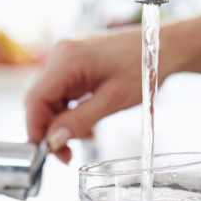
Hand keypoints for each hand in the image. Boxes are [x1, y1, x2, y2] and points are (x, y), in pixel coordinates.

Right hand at [25, 28, 143, 162]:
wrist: (164, 46)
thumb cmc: (144, 67)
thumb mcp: (113, 100)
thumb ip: (79, 120)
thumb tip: (53, 141)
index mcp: (68, 59)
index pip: (36, 99)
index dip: (36, 129)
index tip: (46, 153)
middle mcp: (61, 55)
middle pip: (39, 99)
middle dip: (48, 129)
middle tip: (67, 154)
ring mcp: (67, 58)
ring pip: (49, 99)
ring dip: (60, 122)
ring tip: (84, 139)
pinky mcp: (75, 65)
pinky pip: (62, 93)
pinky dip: (69, 112)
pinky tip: (87, 125)